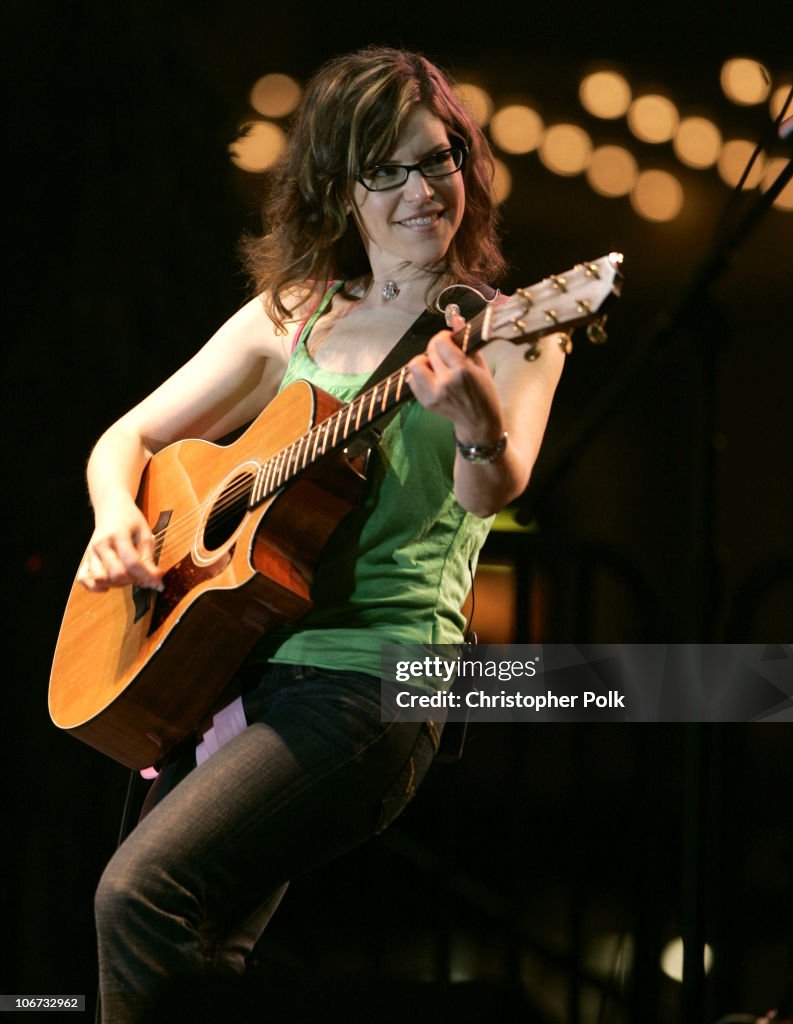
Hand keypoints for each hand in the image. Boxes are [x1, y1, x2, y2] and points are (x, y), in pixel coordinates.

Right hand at [78, 492, 162, 591]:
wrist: (110, 507)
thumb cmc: (130, 519)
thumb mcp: (145, 533)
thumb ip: (148, 557)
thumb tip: (155, 580)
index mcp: (117, 534)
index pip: (131, 561)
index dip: (146, 575)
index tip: (158, 582)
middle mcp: (100, 544)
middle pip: (116, 573)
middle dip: (133, 580)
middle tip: (141, 574)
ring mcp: (90, 552)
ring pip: (101, 579)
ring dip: (118, 584)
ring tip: (127, 576)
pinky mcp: (84, 559)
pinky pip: (83, 579)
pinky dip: (95, 586)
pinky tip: (108, 584)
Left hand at [406, 325, 503, 443]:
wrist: (478, 423)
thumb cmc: (484, 393)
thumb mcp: (480, 366)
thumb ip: (465, 342)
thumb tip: (456, 318)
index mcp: (462, 372)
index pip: (441, 343)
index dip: (444, 337)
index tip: (449, 339)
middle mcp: (445, 383)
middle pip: (428, 351)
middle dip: (436, 347)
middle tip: (444, 352)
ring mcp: (433, 394)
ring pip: (414, 365)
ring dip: (424, 361)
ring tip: (435, 366)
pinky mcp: (425, 402)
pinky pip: (412, 380)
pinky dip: (420, 375)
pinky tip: (432, 378)